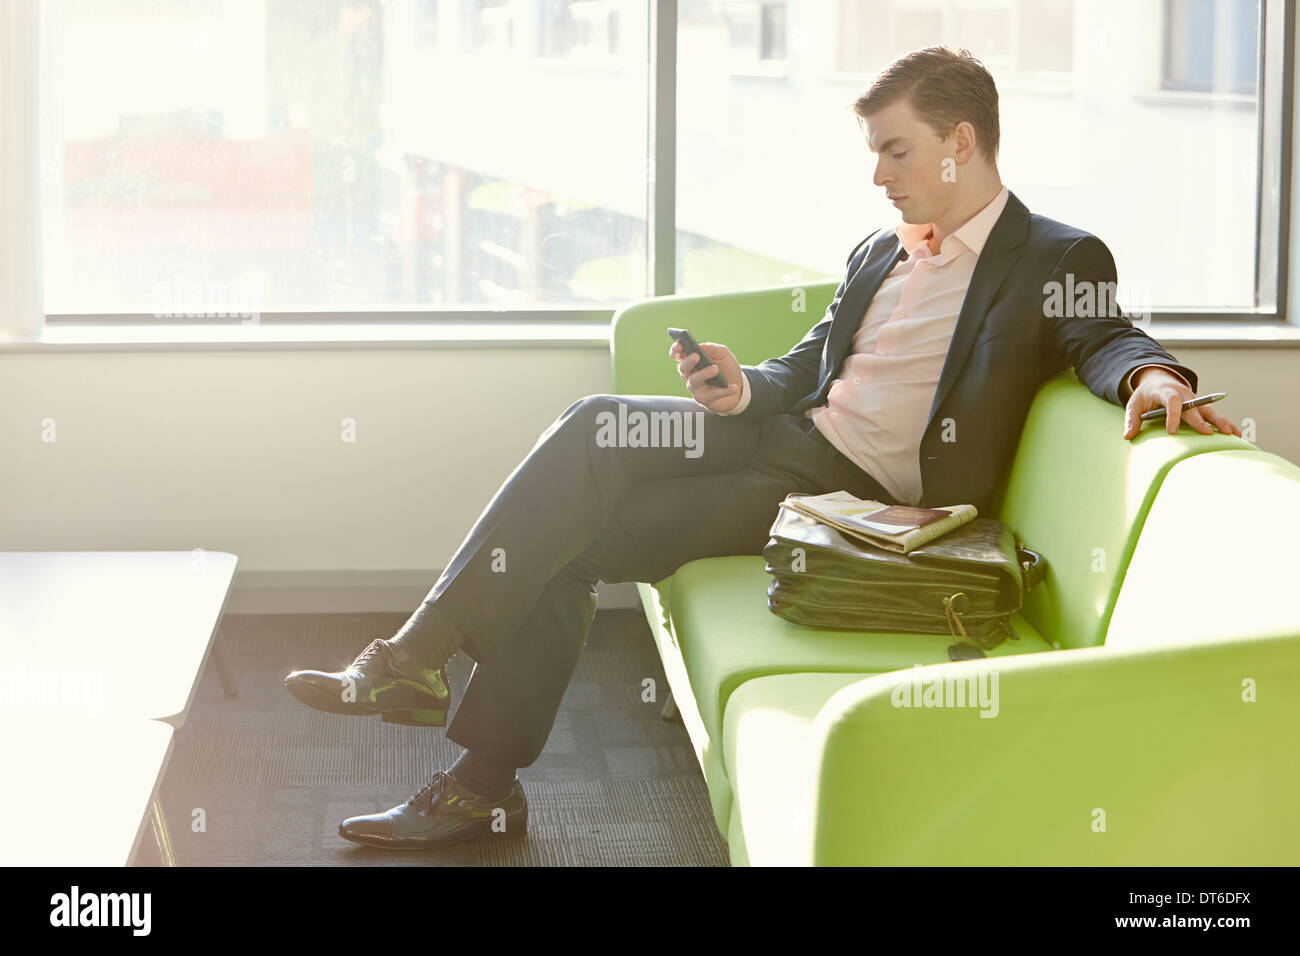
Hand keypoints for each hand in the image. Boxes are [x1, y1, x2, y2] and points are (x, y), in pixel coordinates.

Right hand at [669, 339, 742, 412]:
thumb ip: (713, 348)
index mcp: (690, 360)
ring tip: (715, 369)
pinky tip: (733, 387)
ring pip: (694, 381)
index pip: (677, 354)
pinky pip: (712, 394)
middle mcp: (688, 373)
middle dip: (689, 361)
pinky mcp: (703, 398)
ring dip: (704, 374)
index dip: (676, 349)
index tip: (679, 344)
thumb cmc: (725, 367)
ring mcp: (694, 387)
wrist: (737, 385)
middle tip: (697, 356)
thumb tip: (702, 346)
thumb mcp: (722, 354)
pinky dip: (723, 391)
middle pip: (683, 367)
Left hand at [1122, 368, 1241, 439]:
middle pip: (1194, 408)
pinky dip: (1226, 423)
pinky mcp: (1201, 406)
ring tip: (1230, 434)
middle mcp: (1184, 394)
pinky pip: (1215, 415)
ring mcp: (1195, 400)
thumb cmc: (1145, 396)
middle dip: (1200, 421)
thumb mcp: (1133, 405)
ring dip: (1220, 421)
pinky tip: (1237, 435)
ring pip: (1209, 410)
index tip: (1172, 431)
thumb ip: (1131, 419)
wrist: (1158, 382)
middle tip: (1206, 434)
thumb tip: (1127, 436)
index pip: (1172, 402)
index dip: (1173, 416)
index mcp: (1166, 391)